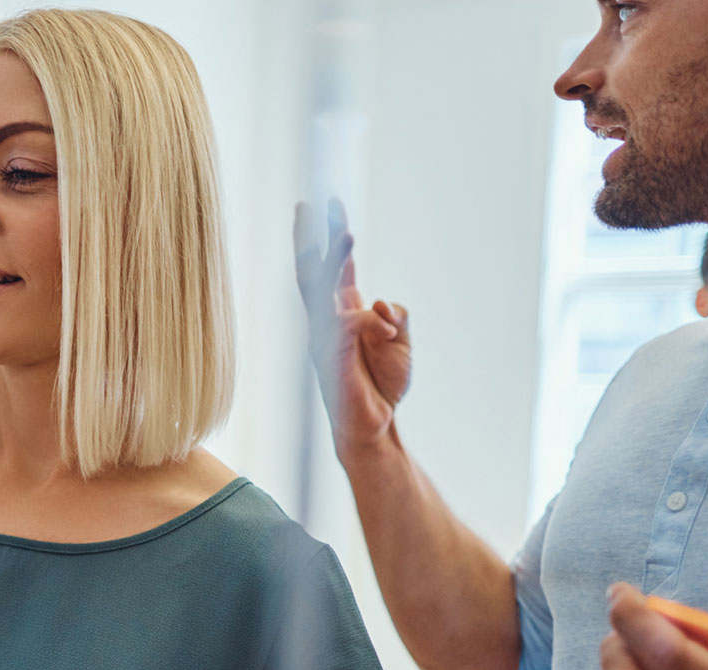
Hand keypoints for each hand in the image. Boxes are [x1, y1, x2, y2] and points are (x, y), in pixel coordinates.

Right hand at [293, 199, 412, 455]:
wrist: (375, 427)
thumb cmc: (383, 385)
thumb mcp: (401, 343)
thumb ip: (396, 316)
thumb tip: (382, 303)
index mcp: (343, 315)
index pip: (335, 269)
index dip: (333, 236)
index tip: (331, 203)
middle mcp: (327, 323)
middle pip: (313, 273)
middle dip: (309, 238)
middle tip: (306, 206)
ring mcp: (324, 341)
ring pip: (321, 293)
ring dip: (334, 260)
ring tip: (347, 234)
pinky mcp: (330, 359)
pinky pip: (343, 328)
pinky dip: (367, 325)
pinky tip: (385, 332)